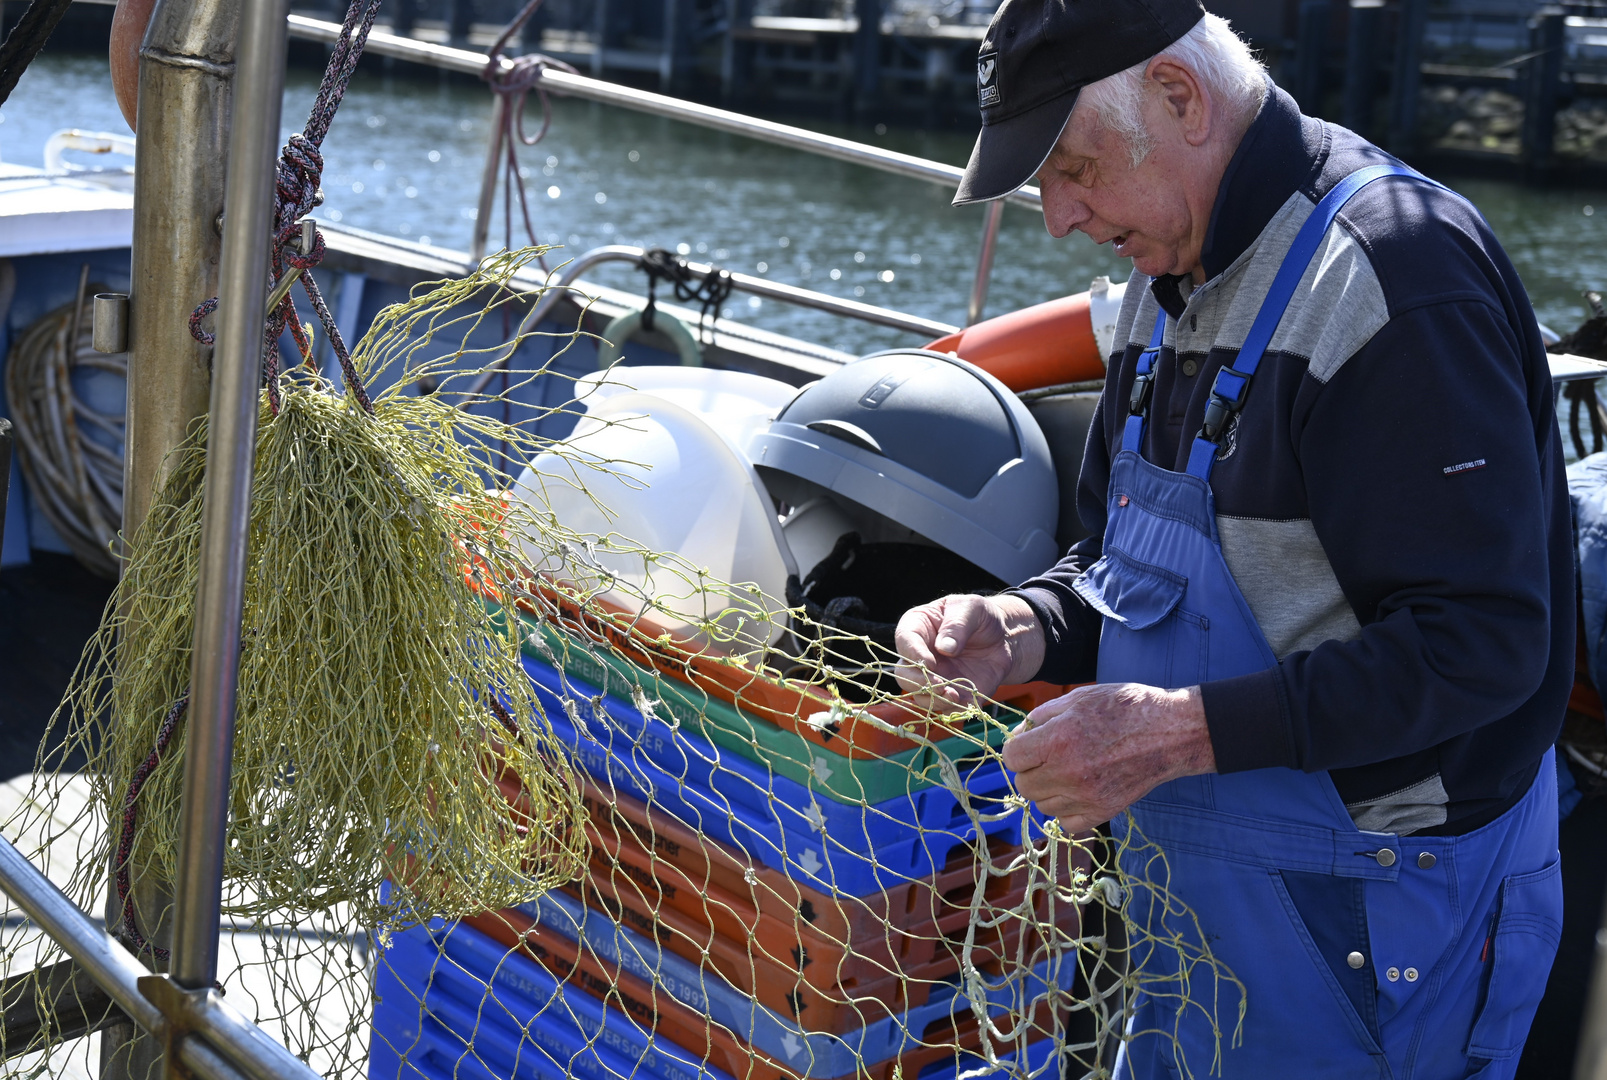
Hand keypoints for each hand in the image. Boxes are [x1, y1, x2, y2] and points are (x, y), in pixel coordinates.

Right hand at [893, 594, 1044, 711]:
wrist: (1003, 637)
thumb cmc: (980, 616)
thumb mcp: (971, 608)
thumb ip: (957, 625)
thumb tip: (944, 648)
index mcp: (917, 627)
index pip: (905, 641)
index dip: (914, 655)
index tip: (930, 663)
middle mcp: (919, 656)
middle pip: (904, 674)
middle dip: (919, 683)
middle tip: (940, 685)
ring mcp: (934, 678)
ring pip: (921, 697)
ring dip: (935, 700)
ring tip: (955, 696)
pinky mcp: (951, 694)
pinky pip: (946, 708)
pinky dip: (954, 710)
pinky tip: (966, 705)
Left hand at [1002, 683, 1214, 831]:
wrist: (1170, 731)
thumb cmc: (1124, 708)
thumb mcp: (1079, 698)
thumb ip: (1041, 716)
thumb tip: (1018, 734)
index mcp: (1058, 739)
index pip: (1011, 757)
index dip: (1018, 748)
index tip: (1031, 742)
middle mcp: (1068, 772)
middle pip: (1023, 784)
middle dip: (1030, 769)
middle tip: (1049, 756)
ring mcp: (1086, 796)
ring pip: (1043, 805)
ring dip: (1048, 789)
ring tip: (1068, 770)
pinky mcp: (1104, 811)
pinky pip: (1066, 822)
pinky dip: (1067, 809)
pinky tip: (1079, 789)